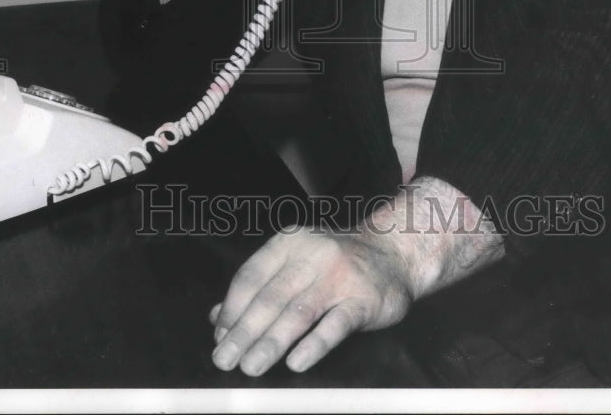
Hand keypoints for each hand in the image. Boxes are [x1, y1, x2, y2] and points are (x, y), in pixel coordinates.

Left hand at [208, 227, 413, 376]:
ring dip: (270, 343)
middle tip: (225, 360)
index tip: (219, 337)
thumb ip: (258, 287)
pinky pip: (335, 325)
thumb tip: (217, 318)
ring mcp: (339, 276)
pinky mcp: (364, 299)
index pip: (251, 276)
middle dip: (243, 332)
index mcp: (289, 243)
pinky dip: (314, 345)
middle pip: (270, 297)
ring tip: (250, 367)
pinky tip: (296, 363)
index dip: (232, 309)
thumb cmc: (335, 262)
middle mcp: (312, 255)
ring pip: (298, 313)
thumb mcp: (295, 262)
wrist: (394, 252)